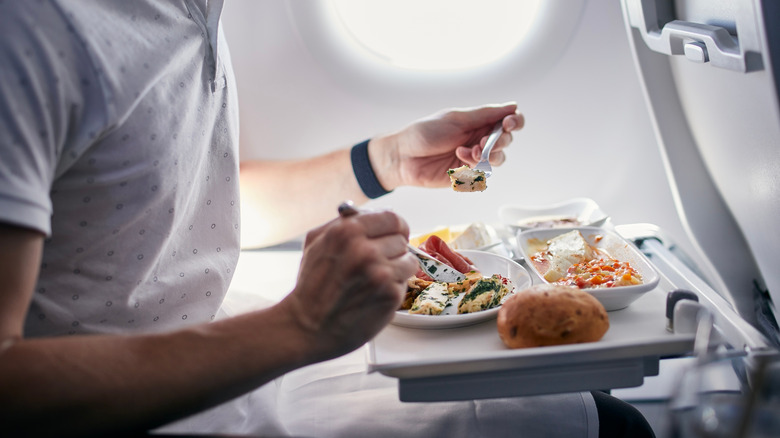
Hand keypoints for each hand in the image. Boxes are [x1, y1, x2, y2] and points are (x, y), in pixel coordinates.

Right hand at [279, 209, 417, 362]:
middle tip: (377, 263)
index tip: (393, 234)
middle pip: (402, 239)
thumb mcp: (316, 242)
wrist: (307, 326)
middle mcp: (365, 250)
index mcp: (348, 231)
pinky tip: (374, 294)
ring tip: (375, 280)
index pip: (392, 218)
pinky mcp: (390, 294)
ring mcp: (380, 273)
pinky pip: (405, 282)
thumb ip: (344, 222)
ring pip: (409, 260)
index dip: (395, 227)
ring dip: (397, 269)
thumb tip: (372, 212)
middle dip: (392, 250)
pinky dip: (394, 288)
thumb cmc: (312, 285)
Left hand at [370, 102, 524, 189]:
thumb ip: (485, 115)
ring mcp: (473, 158)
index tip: (509, 123)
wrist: (403, 157)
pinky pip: (483, 174)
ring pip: (498, 159)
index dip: (515, 122)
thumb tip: (512, 106)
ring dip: (488, 155)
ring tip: (469, 152)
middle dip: (500, 141)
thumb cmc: (424, 133)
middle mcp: (479, 139)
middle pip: (506, 141)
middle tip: (483, 141)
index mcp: (478, 122)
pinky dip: (475, 166)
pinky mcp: (467, 175)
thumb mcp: (456, 119)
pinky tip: (459, 159)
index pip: (507, 120)